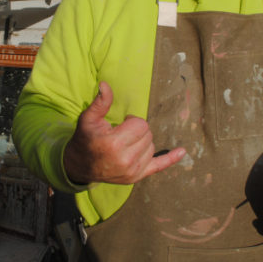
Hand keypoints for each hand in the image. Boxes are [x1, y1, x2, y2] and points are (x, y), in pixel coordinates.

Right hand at [63, 81, 185, 185]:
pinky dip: (171, 159)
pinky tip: (182, 151)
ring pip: (152, 146)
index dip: (131, 121)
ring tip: (126, 144)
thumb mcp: (88, 119)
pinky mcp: (137, 177)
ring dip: (143, 142)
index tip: (121, 124)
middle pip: (148, 134)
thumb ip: (100, 103)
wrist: (80, 165)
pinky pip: (159, 166)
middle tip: (122, 134)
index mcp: (114, 144)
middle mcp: (126, 159)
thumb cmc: (85, 139)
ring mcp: (133, 171)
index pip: (140, 124)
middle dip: (137, 130)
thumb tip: (105, 84)